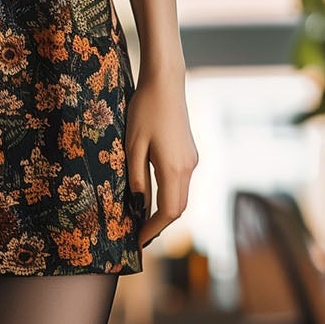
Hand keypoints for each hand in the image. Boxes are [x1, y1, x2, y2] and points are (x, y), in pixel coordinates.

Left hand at [125, 68, 197, 250]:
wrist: (165, 82)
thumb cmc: (145, 110)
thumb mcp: (132, 146)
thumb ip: (136, 178)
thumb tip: (139, 205)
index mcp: (174, 168)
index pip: (168, 212)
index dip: (153, 230)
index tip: (137, 240)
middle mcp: (188, 168)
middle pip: (178, 209)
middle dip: (159, 226)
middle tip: (138, 236)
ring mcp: (192, 160)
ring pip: (181, 197)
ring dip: (164, 212)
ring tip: (142, 221)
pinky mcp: (189, 153)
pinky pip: (181, 183)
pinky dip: (168, 197)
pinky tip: (152, 198)